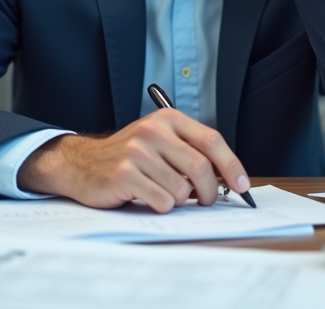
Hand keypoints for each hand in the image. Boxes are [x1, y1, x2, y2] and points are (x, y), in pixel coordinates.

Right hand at [17, 109, 251, 212]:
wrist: (82, 163)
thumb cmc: (128, 156)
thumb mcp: (159, 142)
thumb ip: (190, 152)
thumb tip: (226, 178)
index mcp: (168, 119)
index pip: (212, 140)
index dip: (231, 165)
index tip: (242, 185)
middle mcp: (153, 131)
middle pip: (200, 168)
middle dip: (209, 192)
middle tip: (204, 200)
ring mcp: (138, 151)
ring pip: (182, 190)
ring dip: (176, 199)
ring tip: (159, 191)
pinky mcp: (125, 174)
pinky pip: (162, 201)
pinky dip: (160, 206)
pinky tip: (146, 197)